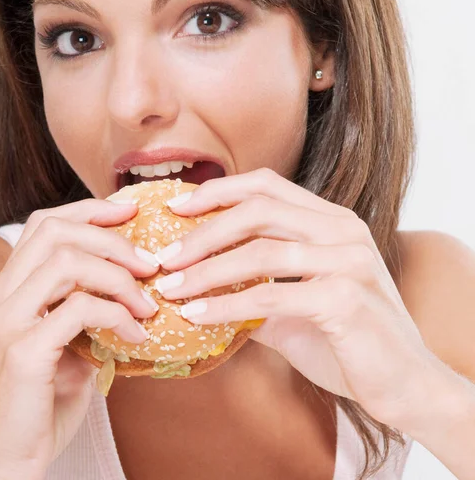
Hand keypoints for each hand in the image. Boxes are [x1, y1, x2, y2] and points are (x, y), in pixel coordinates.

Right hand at [0, 199, 159, 478]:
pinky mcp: (20, 351)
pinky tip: (136, 337)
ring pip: (66, 261)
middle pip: (54, 231)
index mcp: (5, 292)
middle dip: (111, 238)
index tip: (129, 212)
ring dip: (118, 276)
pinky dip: (117, 315)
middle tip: (148, 262)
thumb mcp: (62, 349)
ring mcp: (4, 322)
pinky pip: (79, 308)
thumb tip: (131, 289)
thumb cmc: (34, 408)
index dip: (88, 211)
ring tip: (147, 302)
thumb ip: (84, 314)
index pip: (44, 225)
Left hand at [153, 167, 438, 426]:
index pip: (266, 185)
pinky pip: (271, 297)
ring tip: (170, 287)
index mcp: (330, 220)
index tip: (176, 207)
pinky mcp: (346, 298)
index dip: (217, 191)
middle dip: (203, 231)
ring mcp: (349, 260)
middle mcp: (342, 229)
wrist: (404, 384)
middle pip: (258, 209)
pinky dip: (227, 306)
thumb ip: (252, 287)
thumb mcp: (291, 306)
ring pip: (261, 251)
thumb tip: (195, 283)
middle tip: (165, 255)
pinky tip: (197, 316)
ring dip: (207, 270)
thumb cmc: (344, 339)